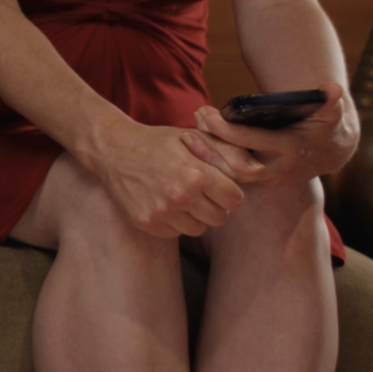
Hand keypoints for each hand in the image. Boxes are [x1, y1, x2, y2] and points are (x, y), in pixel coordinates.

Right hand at [91, 122, 244, 237]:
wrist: (113, 150)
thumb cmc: (158, 142)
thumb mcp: (194, 138)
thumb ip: (229, 153)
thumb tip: (259, 171)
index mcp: (196, 174)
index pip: (235, 200)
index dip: (229, 191)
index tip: (217, 183)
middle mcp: (180, 196)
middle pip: (220, 218)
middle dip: (214, 205)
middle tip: (198, 189)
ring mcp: (161, 212)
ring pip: (199, 228)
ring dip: (195, 215)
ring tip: (181, 195)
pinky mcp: (147, 223)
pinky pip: (176, 232)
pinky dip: (174, 221)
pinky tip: (164, 202)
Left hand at [188, 82, 359, 185]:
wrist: (331, 149)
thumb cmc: (325, 123)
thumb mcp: (331, 111)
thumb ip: (330, 101)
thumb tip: (332, 89)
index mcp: (294, 150)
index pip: (254, 143)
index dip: (228, 130)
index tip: (206, 114)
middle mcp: (280, 169)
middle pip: (238, 167)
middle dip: (211, 149)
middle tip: (189, 128)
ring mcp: (270, 178)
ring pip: (232, 176)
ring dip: (208, 158)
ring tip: (187, 136)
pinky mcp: (261, 180)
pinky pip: (232, 177)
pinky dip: (213, 163)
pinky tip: (196, 146)